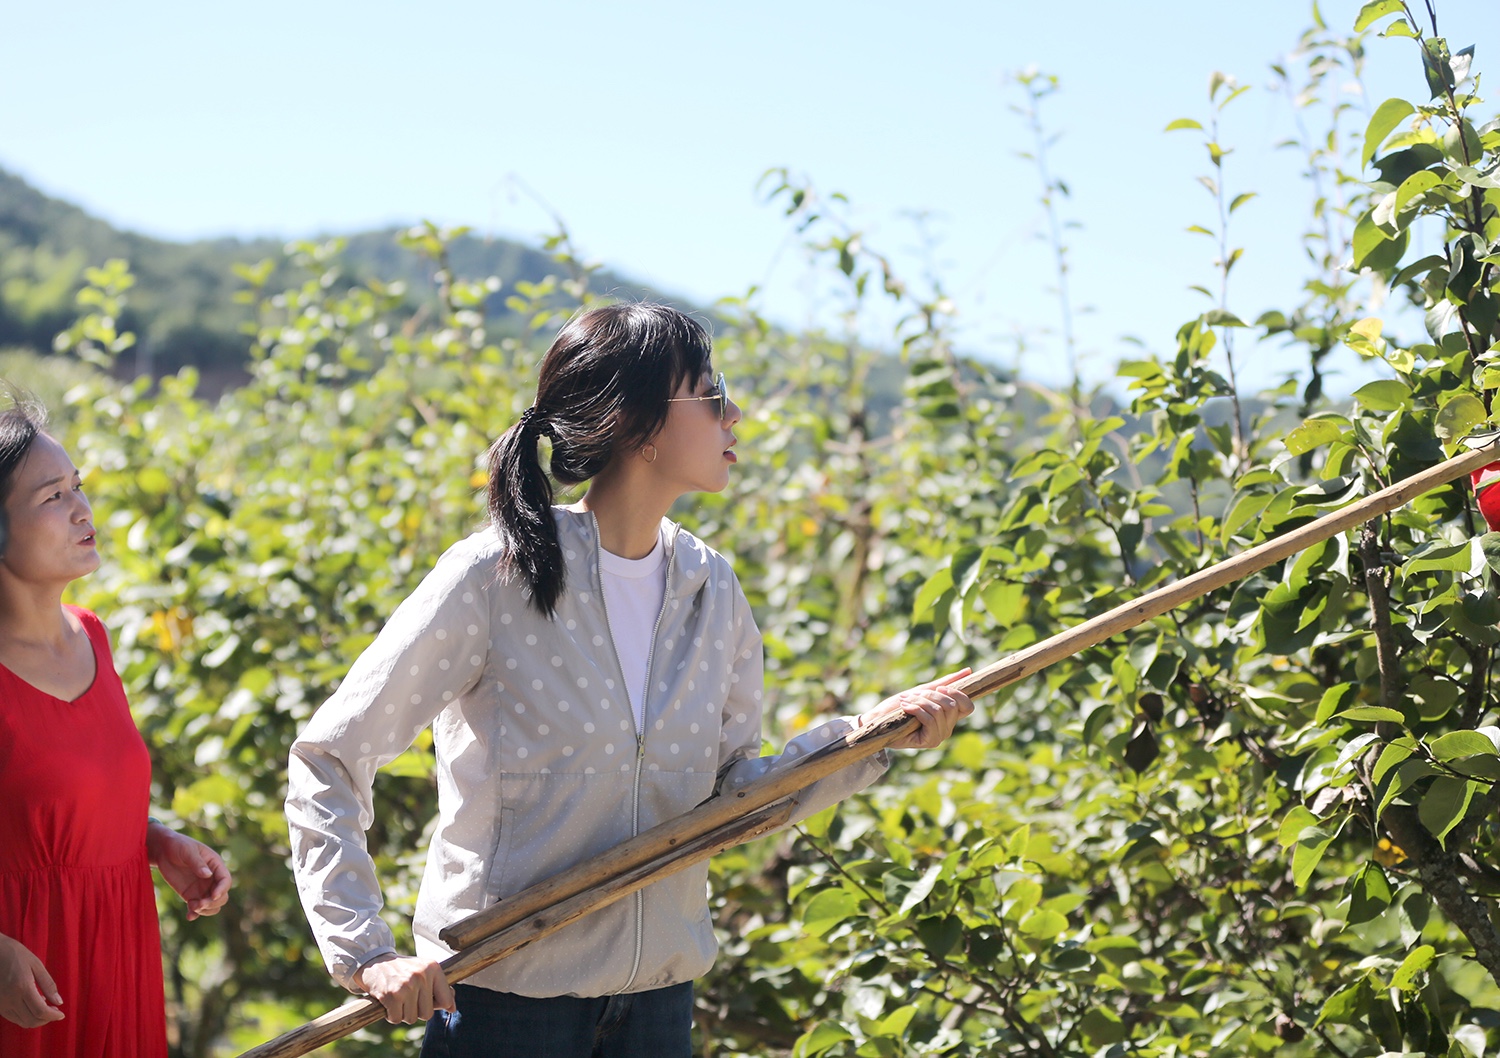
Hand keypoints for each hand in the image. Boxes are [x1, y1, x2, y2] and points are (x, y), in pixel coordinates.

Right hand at [0, 933, 63, 1028]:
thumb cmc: (16, 954)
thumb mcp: (36, 965)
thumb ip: (48, 985)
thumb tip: (59, 1002)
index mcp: (22, 988)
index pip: (40, 1011)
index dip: (53, 1016)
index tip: (62, 1014)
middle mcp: (10, 999)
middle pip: (31, 1021)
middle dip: (46, 1019)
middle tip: (55, 1011)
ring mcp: (2, 1004)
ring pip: (22, 1022)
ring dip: (36, 1020)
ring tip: (46, 1007)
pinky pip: (13, 1018)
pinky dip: (26, 1016)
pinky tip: (32, 1005)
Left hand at [147, 823, 231, 919]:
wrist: (163, 851)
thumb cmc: (178, 845)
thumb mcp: (187, 851)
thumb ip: (197, 863)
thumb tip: (207, 875)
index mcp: (215, 865)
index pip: (225, 880)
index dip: (222, 890)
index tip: (213, 896)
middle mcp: (211, 878)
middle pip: (222, 896)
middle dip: (213, 903)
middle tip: (198, 904)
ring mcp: (201, 888)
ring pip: (212, 905)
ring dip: (205, 910)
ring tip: (192, 908)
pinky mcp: (190, 895)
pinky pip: (197, 908)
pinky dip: (195, 914)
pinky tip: (189, 916)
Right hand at [354, 954, 455, 1024]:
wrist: (375, 961)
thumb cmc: (403, 970)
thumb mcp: (424, 971)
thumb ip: (440, 987)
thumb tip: (452, 1008)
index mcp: (433, 968)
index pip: (446, 999)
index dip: (438, 1005)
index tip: (429, 1001)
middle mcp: (421, 975)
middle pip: (428, 1013)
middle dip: (417, 1011)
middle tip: (408, 998)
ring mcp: (406, 986)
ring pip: (412, 1018)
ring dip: (403, 1013)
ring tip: (398, 998)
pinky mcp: (391, 995)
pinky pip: (396, 1019)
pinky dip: (391, 1015)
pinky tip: (389, 1003)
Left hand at [857, 668, 974, 750]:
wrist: (880, 719)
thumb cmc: (900, 705)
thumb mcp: (924, 691)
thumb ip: (945, 683)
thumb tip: (969, 671)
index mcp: (949, 717)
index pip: (968, 707)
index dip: (957, 694)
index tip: (940, 688)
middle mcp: (948, 728)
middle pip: (951, 705)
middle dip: (930, 695)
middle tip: (913, 696)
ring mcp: (939, 737)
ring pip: (938, 711)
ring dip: (919, 702)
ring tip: (906, 702)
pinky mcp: (929, 741)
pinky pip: (929, 720)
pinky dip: (916, 709)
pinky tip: (906, 708)